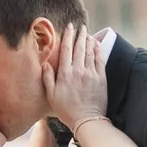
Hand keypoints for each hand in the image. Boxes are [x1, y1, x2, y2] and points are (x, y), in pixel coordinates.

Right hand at [40, 22, 106, 136]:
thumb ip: (47, 78)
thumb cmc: (67, 110)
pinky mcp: (101, 78)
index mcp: (65, 74)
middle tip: (80, 27)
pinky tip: (97, 44)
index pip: (66, 51)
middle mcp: (78, 71)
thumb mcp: (51, 95)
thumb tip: (45, 64)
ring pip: (89, 52)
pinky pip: (99, 60)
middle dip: (79, 35)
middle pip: (79, 48)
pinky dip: (98, 50)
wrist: (87, 120)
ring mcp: (91, 74)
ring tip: (87, 33)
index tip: (69, 28)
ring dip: (88, 41)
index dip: (68, 37)